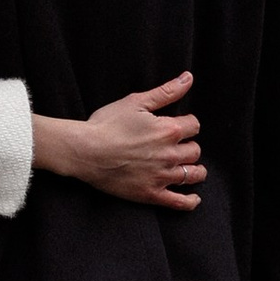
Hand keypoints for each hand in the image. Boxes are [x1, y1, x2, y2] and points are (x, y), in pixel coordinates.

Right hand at [31, 73, 204, 210]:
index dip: (188, 123)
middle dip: (189, 146)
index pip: (194, 126)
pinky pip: (179, 202)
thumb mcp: (136, 102)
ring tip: (188, 167)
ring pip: (193, 175)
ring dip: (195, 170)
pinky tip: (193, 198)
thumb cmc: (107, 124)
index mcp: (168, 130)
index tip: (180, 125)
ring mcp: (161, 176)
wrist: (84, 151)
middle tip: (178, 146)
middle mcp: (170, 154)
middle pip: (195, 150)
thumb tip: (188, 78)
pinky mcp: (151, 194)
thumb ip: (166, 91)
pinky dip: (190, 201)